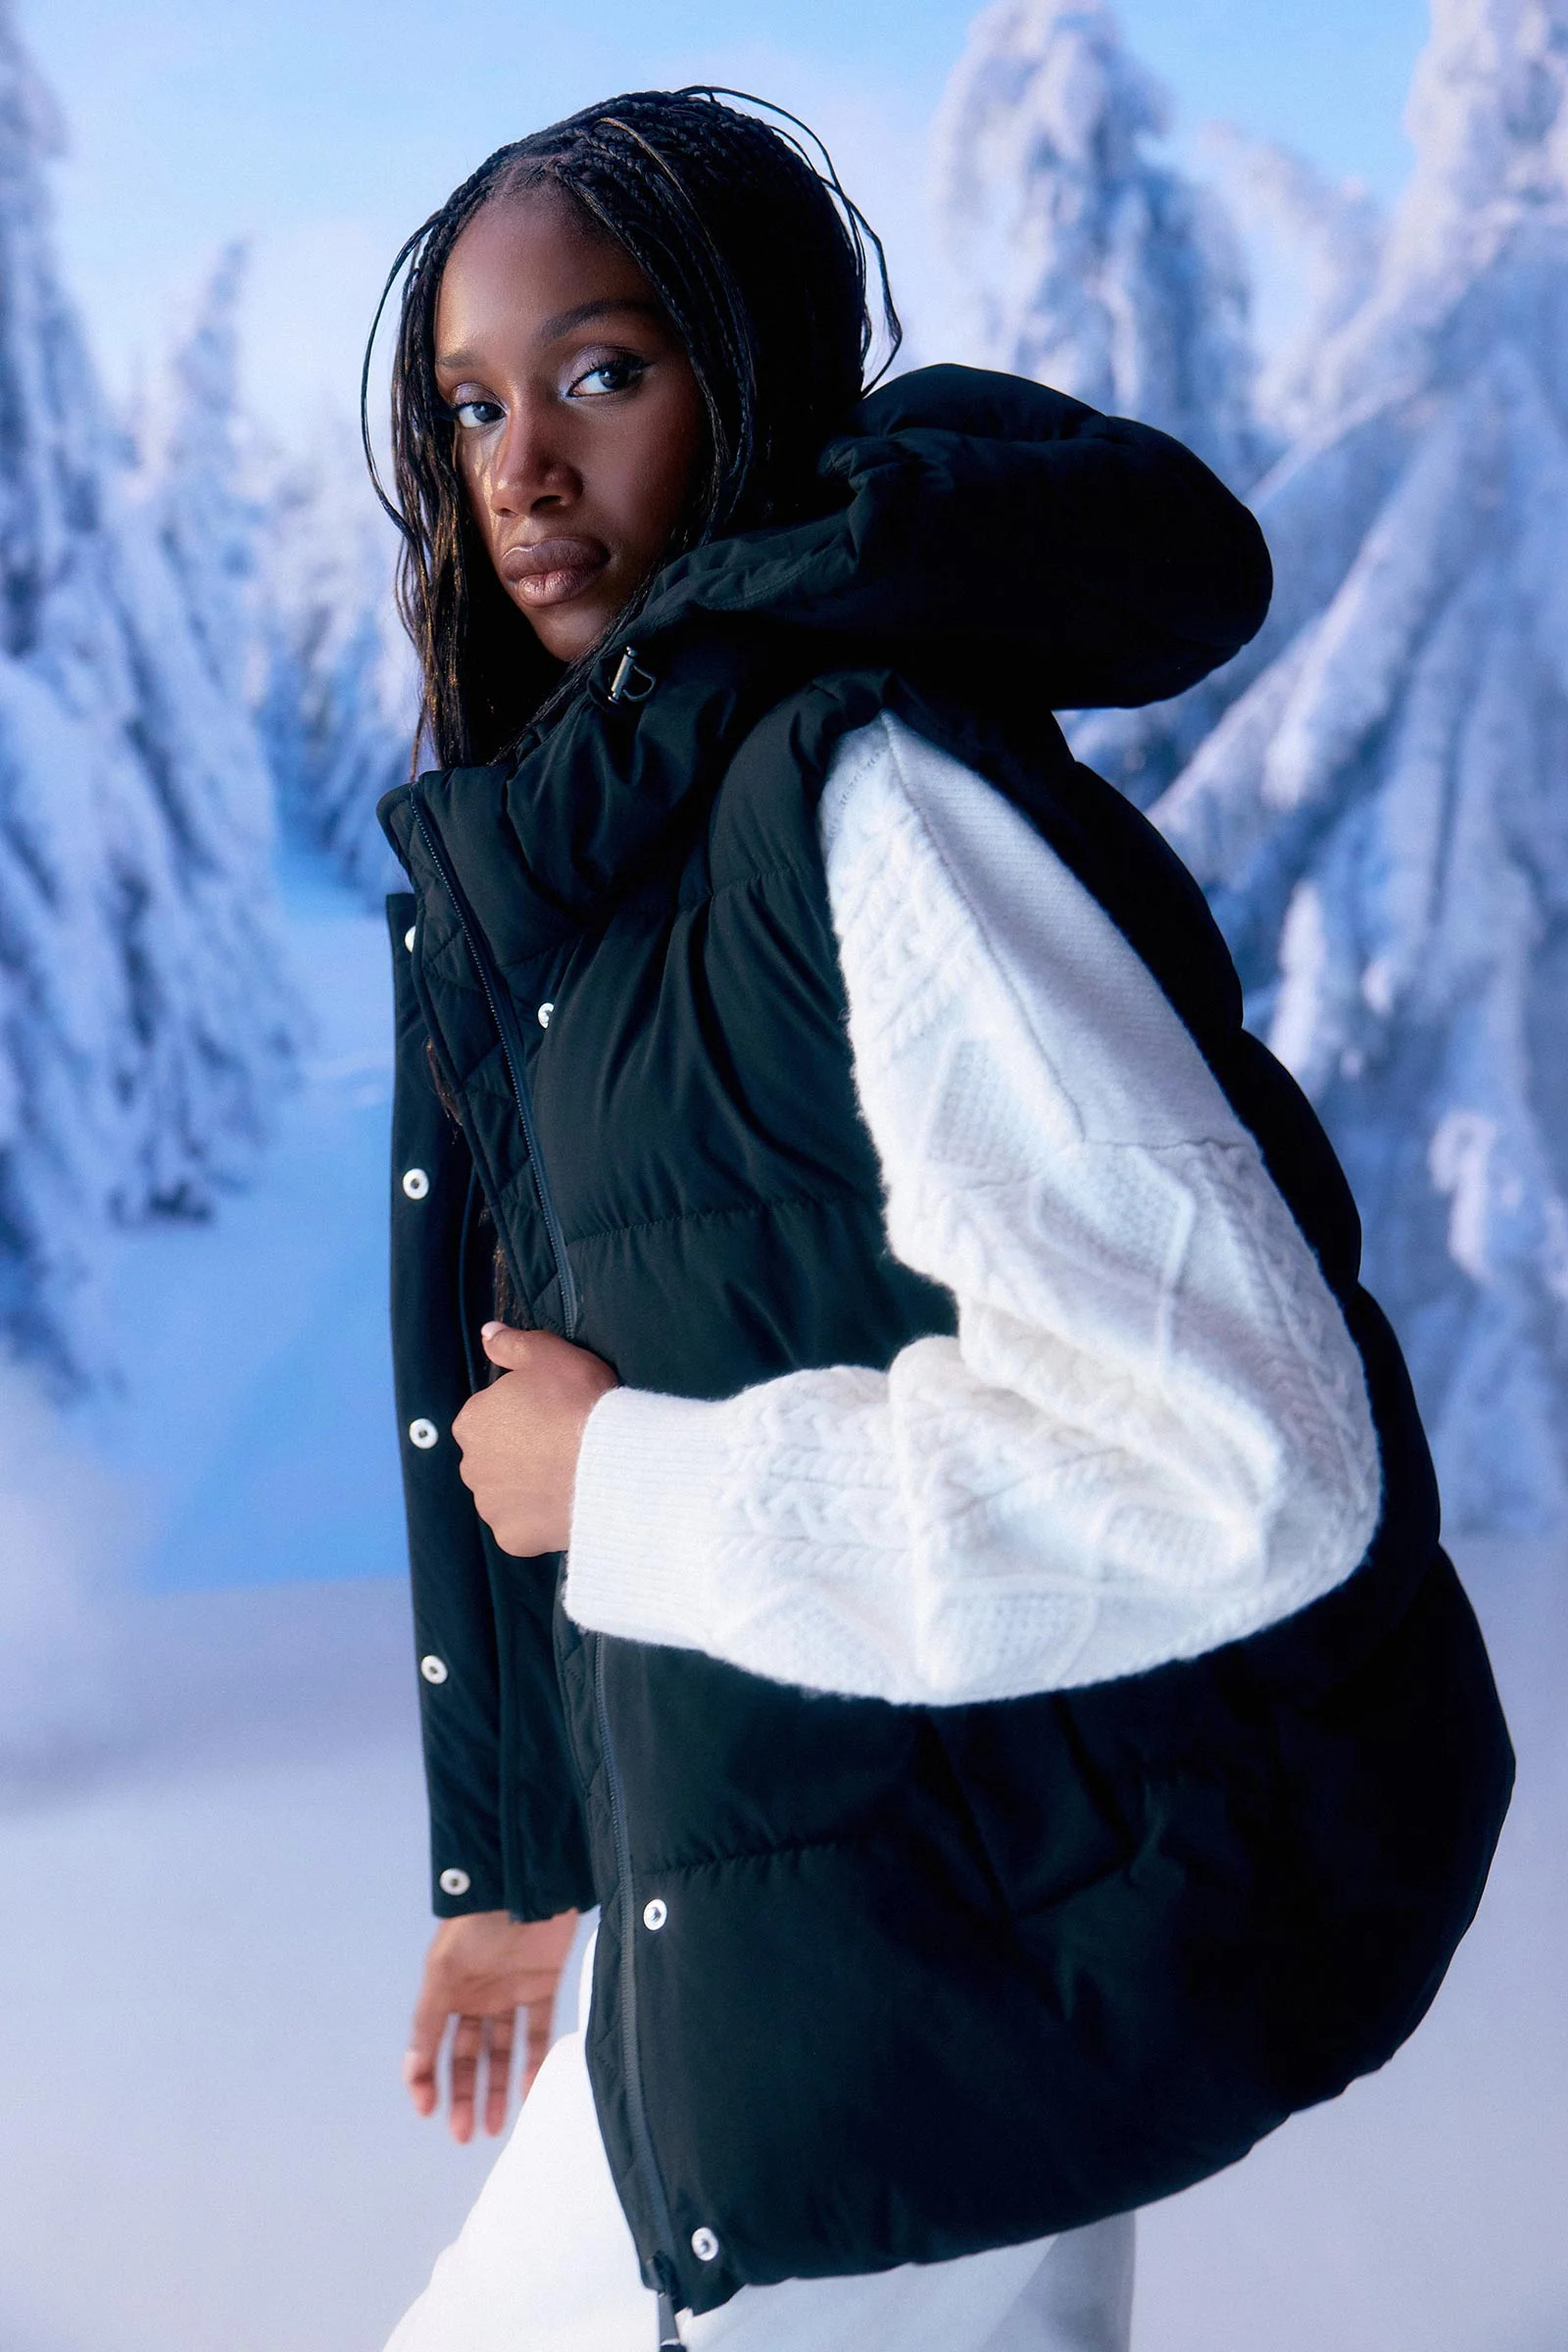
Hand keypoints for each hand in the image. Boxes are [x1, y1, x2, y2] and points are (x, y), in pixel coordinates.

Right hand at [403, 1908, 579, 2140]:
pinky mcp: (543, 1984)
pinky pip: (536, 2030)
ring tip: (492, 2127)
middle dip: (463, 2094)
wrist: (526, 1881)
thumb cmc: (476, 1923)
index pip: (432, 2043)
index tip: (428, 2111)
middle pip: (467, 2054)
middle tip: (464, 2136)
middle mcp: (477, 1995)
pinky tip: (528, 2093)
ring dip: (495, 2088)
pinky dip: (532, 2061)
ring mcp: (510, 1991)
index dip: (427, 2078)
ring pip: (501, 2050)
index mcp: (447, 1989)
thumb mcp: (443, 1970)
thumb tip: (412, 2070)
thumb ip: (428, 2019)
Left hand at [452, 1325, 617, 1554]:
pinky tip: (565, 1503)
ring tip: (566, 1476)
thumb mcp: (548, 1354)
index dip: (522, 1414)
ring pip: (505, 1494)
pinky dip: (538, 1519)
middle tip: (561, 1446)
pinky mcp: (511, 1538)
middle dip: (519, 1453)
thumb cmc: (578, 1402)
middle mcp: (470, 1466)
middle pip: (494, 1457)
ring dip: (526, 1487)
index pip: (489, 1416)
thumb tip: (487, 1334)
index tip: (552, 1414)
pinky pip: (522, 1526)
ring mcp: (490, 1506)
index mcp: (472, 1421)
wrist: (612, 1462)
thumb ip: (511, 1343)